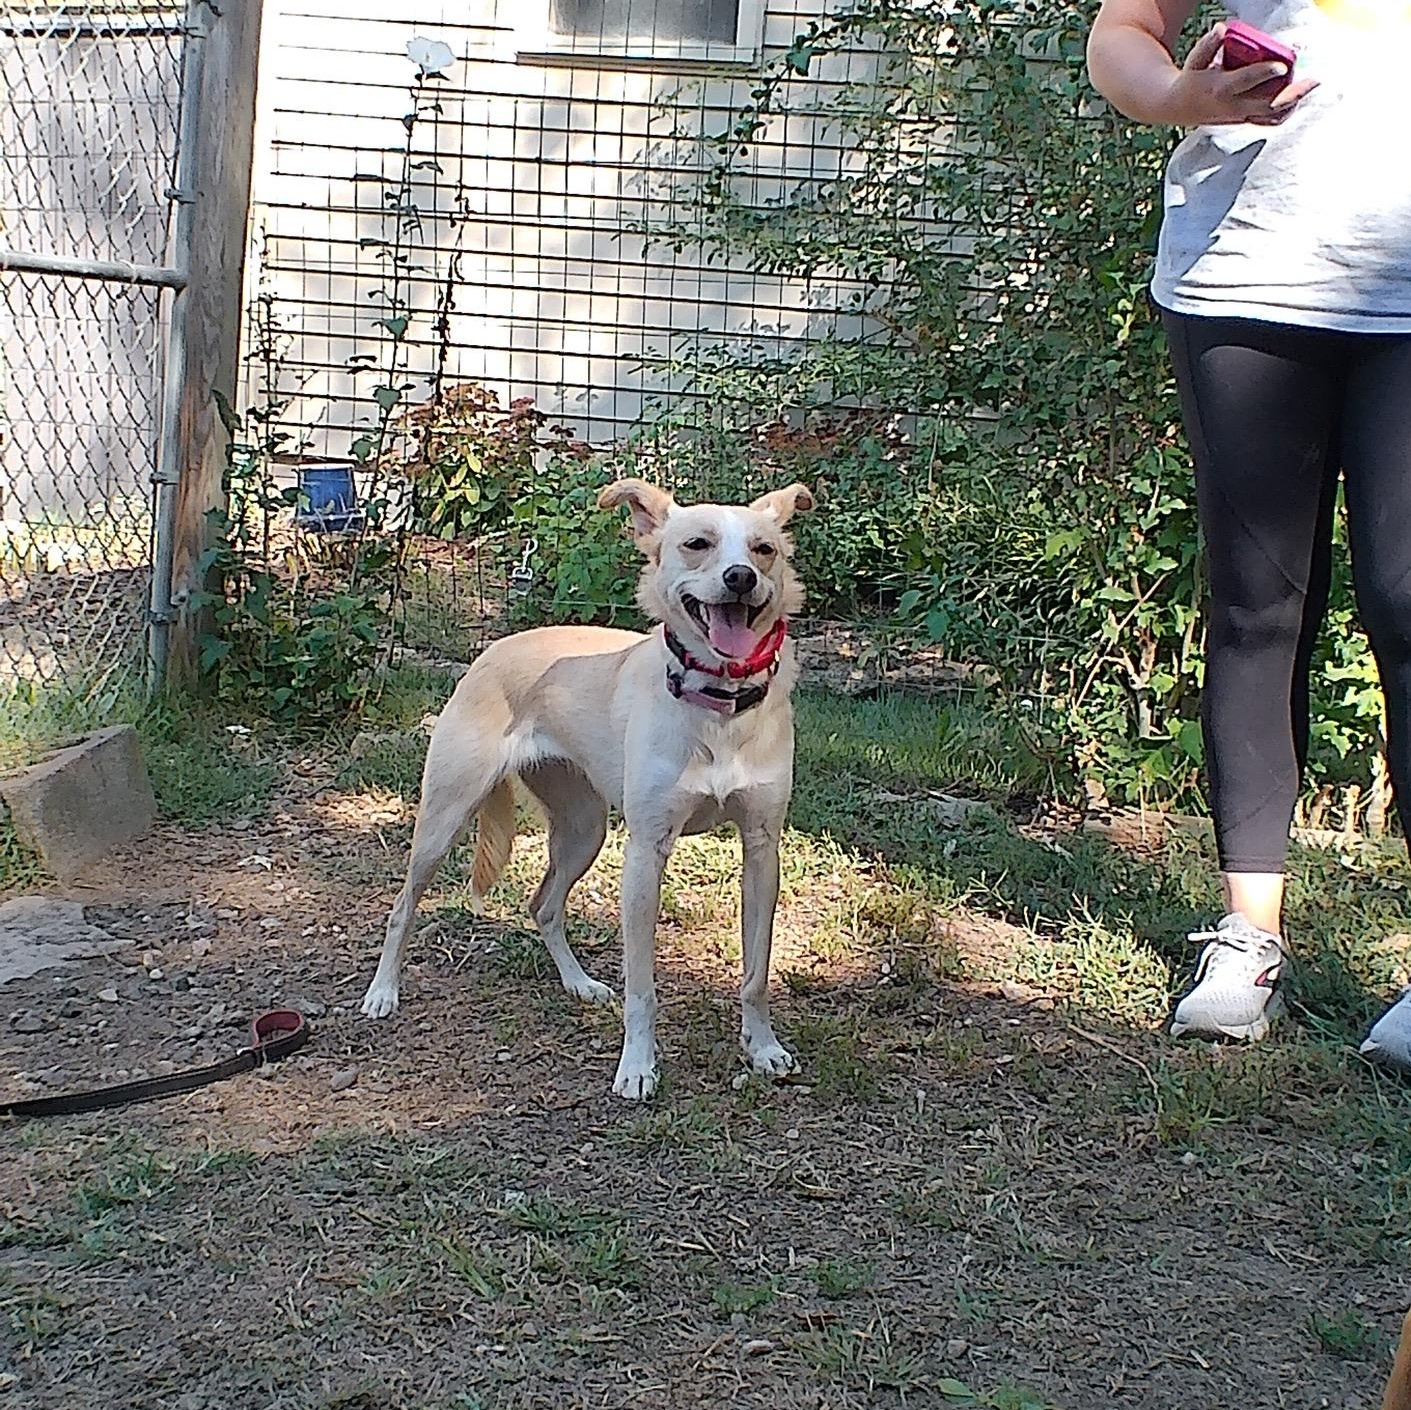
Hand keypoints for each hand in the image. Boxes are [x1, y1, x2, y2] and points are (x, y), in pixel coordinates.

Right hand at [1158, 23, 1319, 125]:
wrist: (1177, 107)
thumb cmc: (1190, 79)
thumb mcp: (1194, 60)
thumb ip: (1208, 45)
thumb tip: (1221, 28)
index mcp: (1220, 88)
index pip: (1246, 81)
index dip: (1265, 73)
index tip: (1282, 65)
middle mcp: (1232, 105)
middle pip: (1267, 104)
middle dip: (1292, 93)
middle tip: (1314, 80)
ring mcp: (1239, 115)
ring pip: (1270, 115)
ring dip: (1292, 102)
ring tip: (1309, 86)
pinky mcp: (1243, 120)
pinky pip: (1267, 120)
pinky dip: (1283, 112)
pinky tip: (1296, 99)